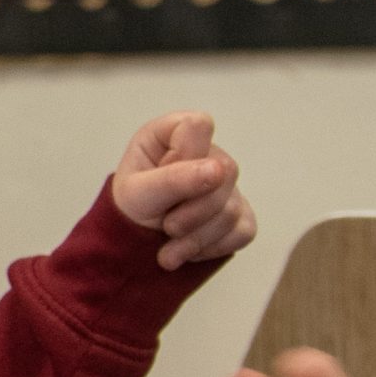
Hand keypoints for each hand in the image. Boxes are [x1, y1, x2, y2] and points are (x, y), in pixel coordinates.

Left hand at [109, 111, 256, 269]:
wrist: (136, 237)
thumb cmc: (132, 203)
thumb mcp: (137, 192)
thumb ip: (172, 179)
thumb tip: (217, 170)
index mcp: (175, 132)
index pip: (199, 126)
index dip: (183, 156)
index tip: (160, 177)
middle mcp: (209, 152)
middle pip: (224, 174)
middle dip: (191, 211)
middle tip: (166, 225)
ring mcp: (229, 184)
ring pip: (232, 210)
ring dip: (196, 239)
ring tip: (168, 250)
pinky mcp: (241, 212)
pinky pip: (243, 231)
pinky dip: (212, 248)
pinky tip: (189, 249)